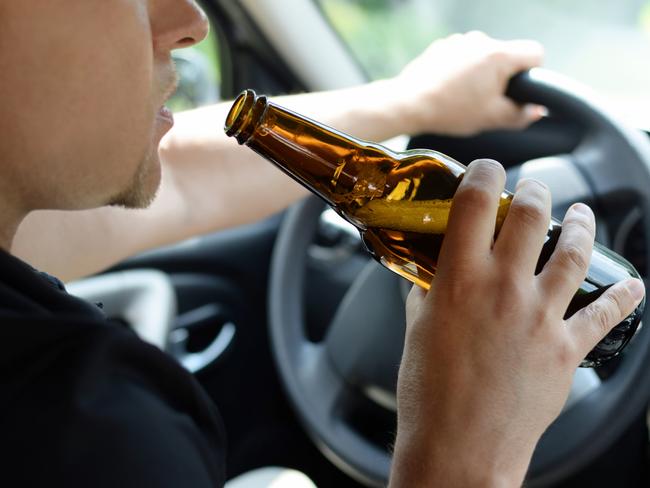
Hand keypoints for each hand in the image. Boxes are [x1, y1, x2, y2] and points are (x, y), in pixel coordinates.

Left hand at [387, 31, 544, 135]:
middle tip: (487, 102)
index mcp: (498, 55)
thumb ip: (521, 115)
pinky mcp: (442, 46)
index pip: (535, 53)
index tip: (520, 90)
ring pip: (483, 57)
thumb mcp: (491, 119)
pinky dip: (461, 71)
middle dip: (503, 77)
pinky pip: (462, 57)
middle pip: (507, 56)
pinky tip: (449, 90)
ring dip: (480, 74)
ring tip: (464, 98)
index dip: (534, 73)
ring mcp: (459, 41)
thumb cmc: (450, 111)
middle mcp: (481, 40)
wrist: (408, 104)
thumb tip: (536, 111)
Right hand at [389, 160, 644, 486]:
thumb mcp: (417, 332)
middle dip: (534, 190)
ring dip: (581, 224)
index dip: (483, 173)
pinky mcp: (566, 348)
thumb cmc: (429, 395)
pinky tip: (632, 286)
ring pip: (573, 252)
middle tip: (532, 189)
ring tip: (582, 214)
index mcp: (459, 280)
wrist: (459, 449)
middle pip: (531, 215)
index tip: (485, 169)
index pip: (475, 202)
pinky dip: (624, 297)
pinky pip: (606, 314)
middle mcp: (504, 289)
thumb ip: (427, 294)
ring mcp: (540, 316)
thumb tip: (431, 275)